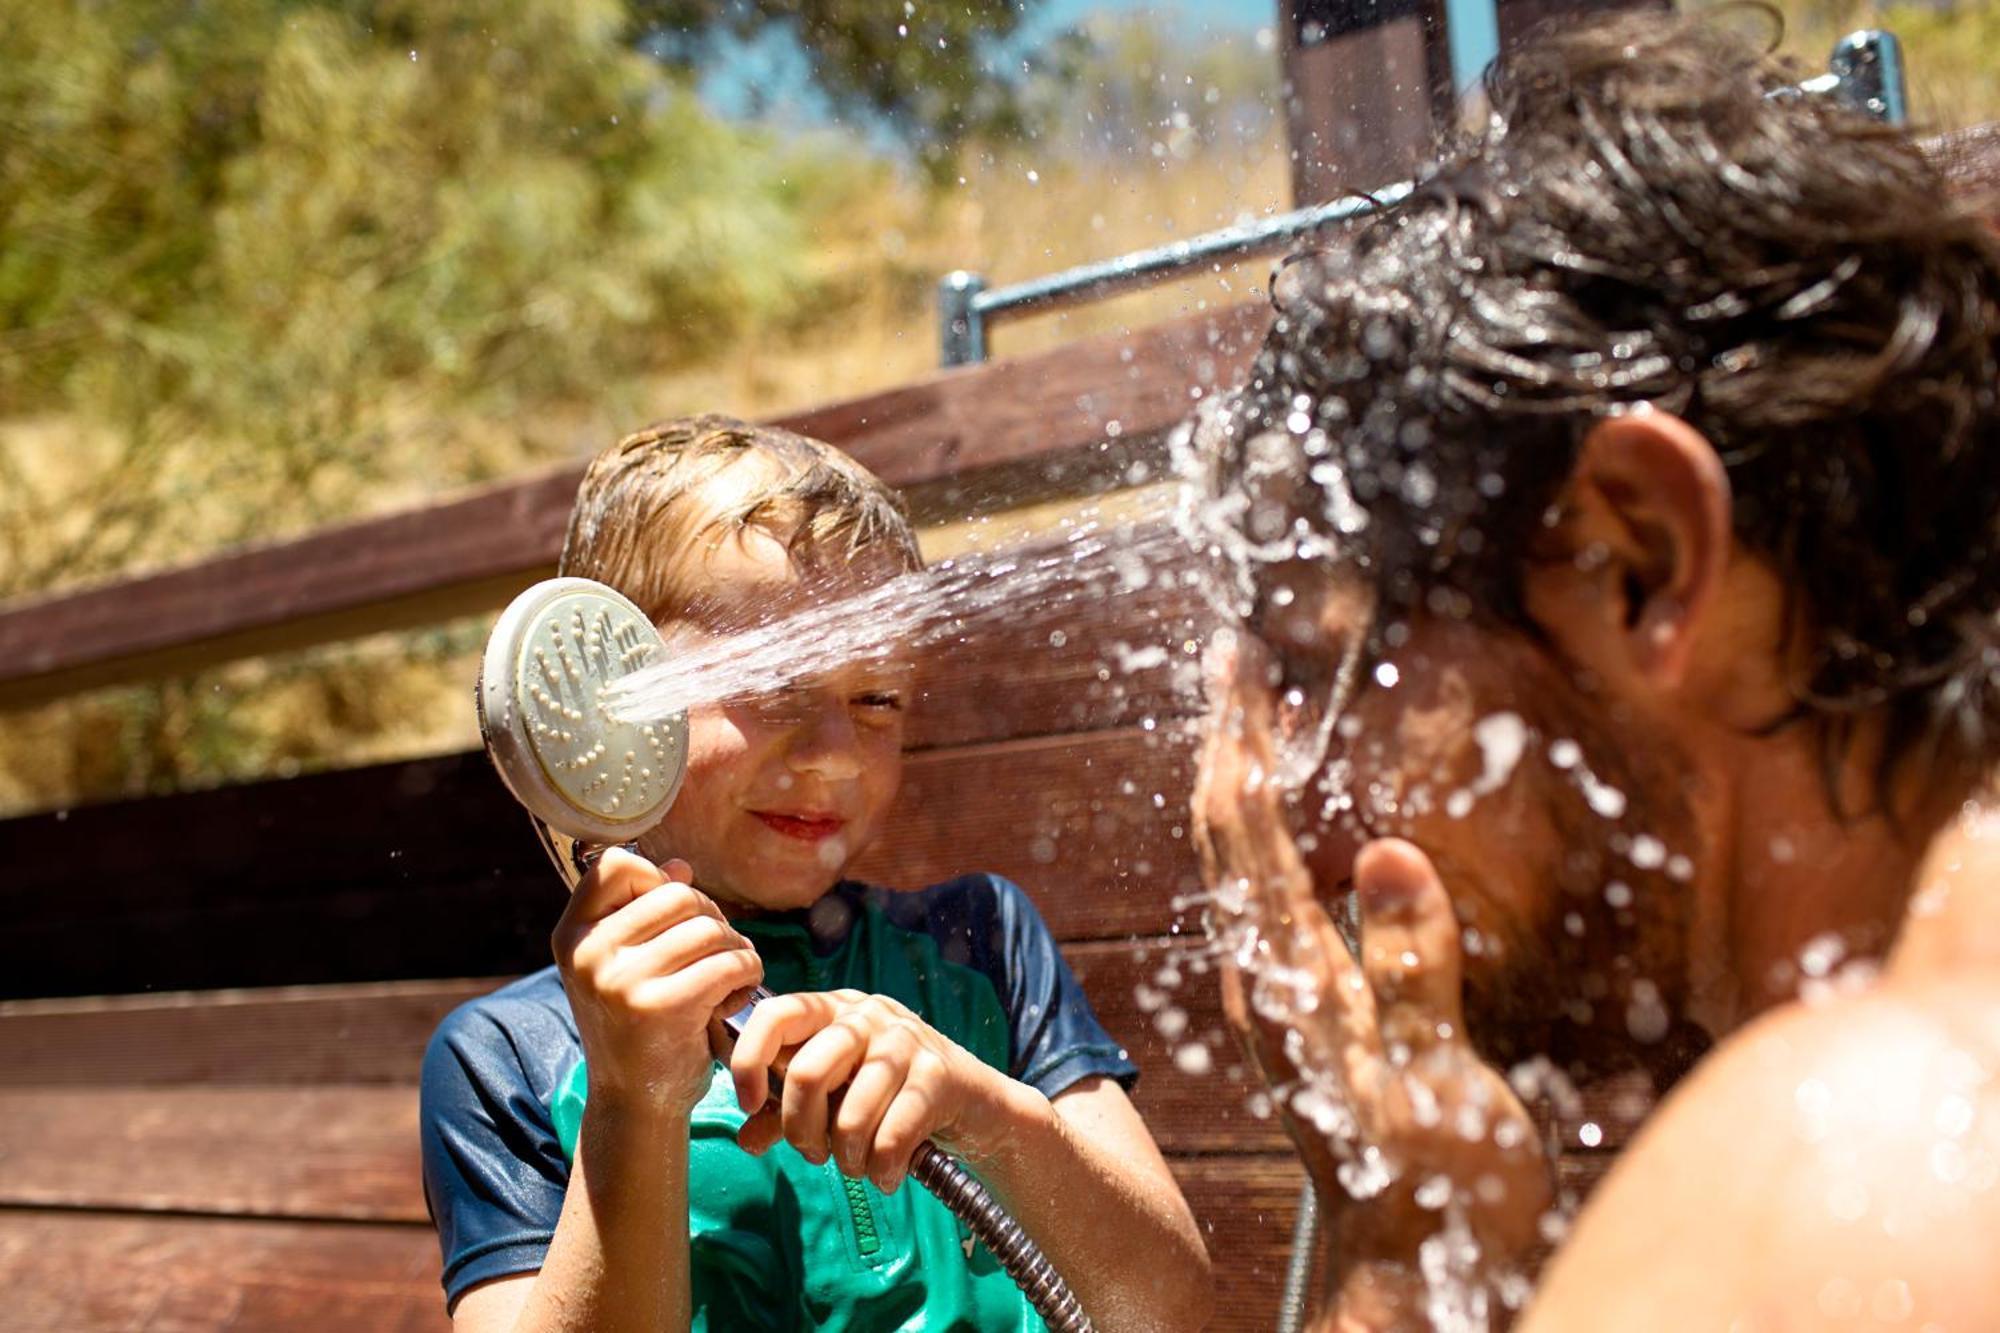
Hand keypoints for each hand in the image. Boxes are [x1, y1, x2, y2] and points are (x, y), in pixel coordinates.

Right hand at [553, 848, 764, 1117]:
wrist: (634, 1102)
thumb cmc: (638, 1024)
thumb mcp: (625, 964)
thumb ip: (644, 913)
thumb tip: (678, 866)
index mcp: (572, 935)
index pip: (616, 864)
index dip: (656, 880)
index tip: (672, 917)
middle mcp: (588, 953)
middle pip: (678, 894)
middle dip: (711, 918)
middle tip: (716, 953)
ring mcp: (620, 980)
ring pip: (709, 928)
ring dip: (736, 948)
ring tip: (729, 976)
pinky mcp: (661, 1007)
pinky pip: (728, 963)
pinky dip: (747, 974)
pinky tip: (736, 996)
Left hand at [728, 990, 1028, 1190]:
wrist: (976, 1105)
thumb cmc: (892, 1097)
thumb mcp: (835, 1097)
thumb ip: (786, 1112)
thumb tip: (744, 1140)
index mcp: (834, 1010)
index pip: (776, 1015)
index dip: (749, 1061)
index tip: (748, 1103)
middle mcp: (867, 1016)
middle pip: (807, 1074)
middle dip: (801, 1131)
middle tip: (814, 1154)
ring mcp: (905, 1041)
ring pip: (849, 1115)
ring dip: (847, 1159)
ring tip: (857, 1166)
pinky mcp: (939, 1075)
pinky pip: (891, 1137)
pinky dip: (882, 1170)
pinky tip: (887, 1175)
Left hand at [1192, 638, 1548, 1275]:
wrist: (1411, 1271)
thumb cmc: (1433, 1190)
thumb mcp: (1436, 1082)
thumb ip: (1411, 972)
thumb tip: (1385, 853)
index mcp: (1295, 978)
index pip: (1246, 832)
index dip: (1239, 737)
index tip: (1236, 659)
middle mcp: (1270, 979)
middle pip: (1226, 834)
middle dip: (1227, 738)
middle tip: (1236, 658)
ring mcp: (1280, 997)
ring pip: (1240, 865)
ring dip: (1241, 780)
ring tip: (1252, 715)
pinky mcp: (1303, 1015)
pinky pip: (1269, 898)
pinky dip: (1270, 836)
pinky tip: (1289, 825)